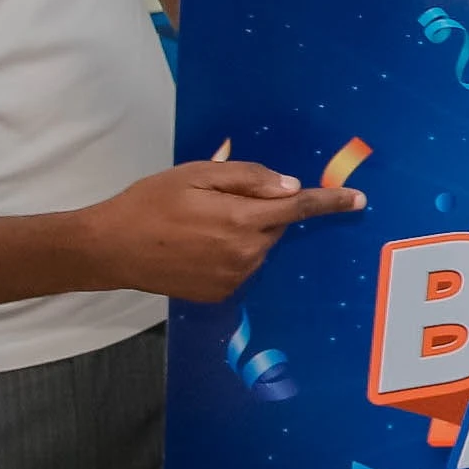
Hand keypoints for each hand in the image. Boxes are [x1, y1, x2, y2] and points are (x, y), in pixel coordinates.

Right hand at [83, 160, 365, 302]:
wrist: (109, 248)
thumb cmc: (149, 203)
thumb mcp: (197, 174)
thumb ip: (248, 178)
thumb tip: (289, 186)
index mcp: (241, 220)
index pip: (298, 208)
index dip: (330, 202)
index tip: (358, 200)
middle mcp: (244, 254)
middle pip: (274, 226)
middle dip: (259, 211)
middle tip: (216, 202)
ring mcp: (233, 278)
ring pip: (258, 247)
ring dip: (243, 233)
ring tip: (198, 226)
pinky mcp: (221, 293)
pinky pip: (242, 266)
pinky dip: (230, 253)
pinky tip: (196, 247)